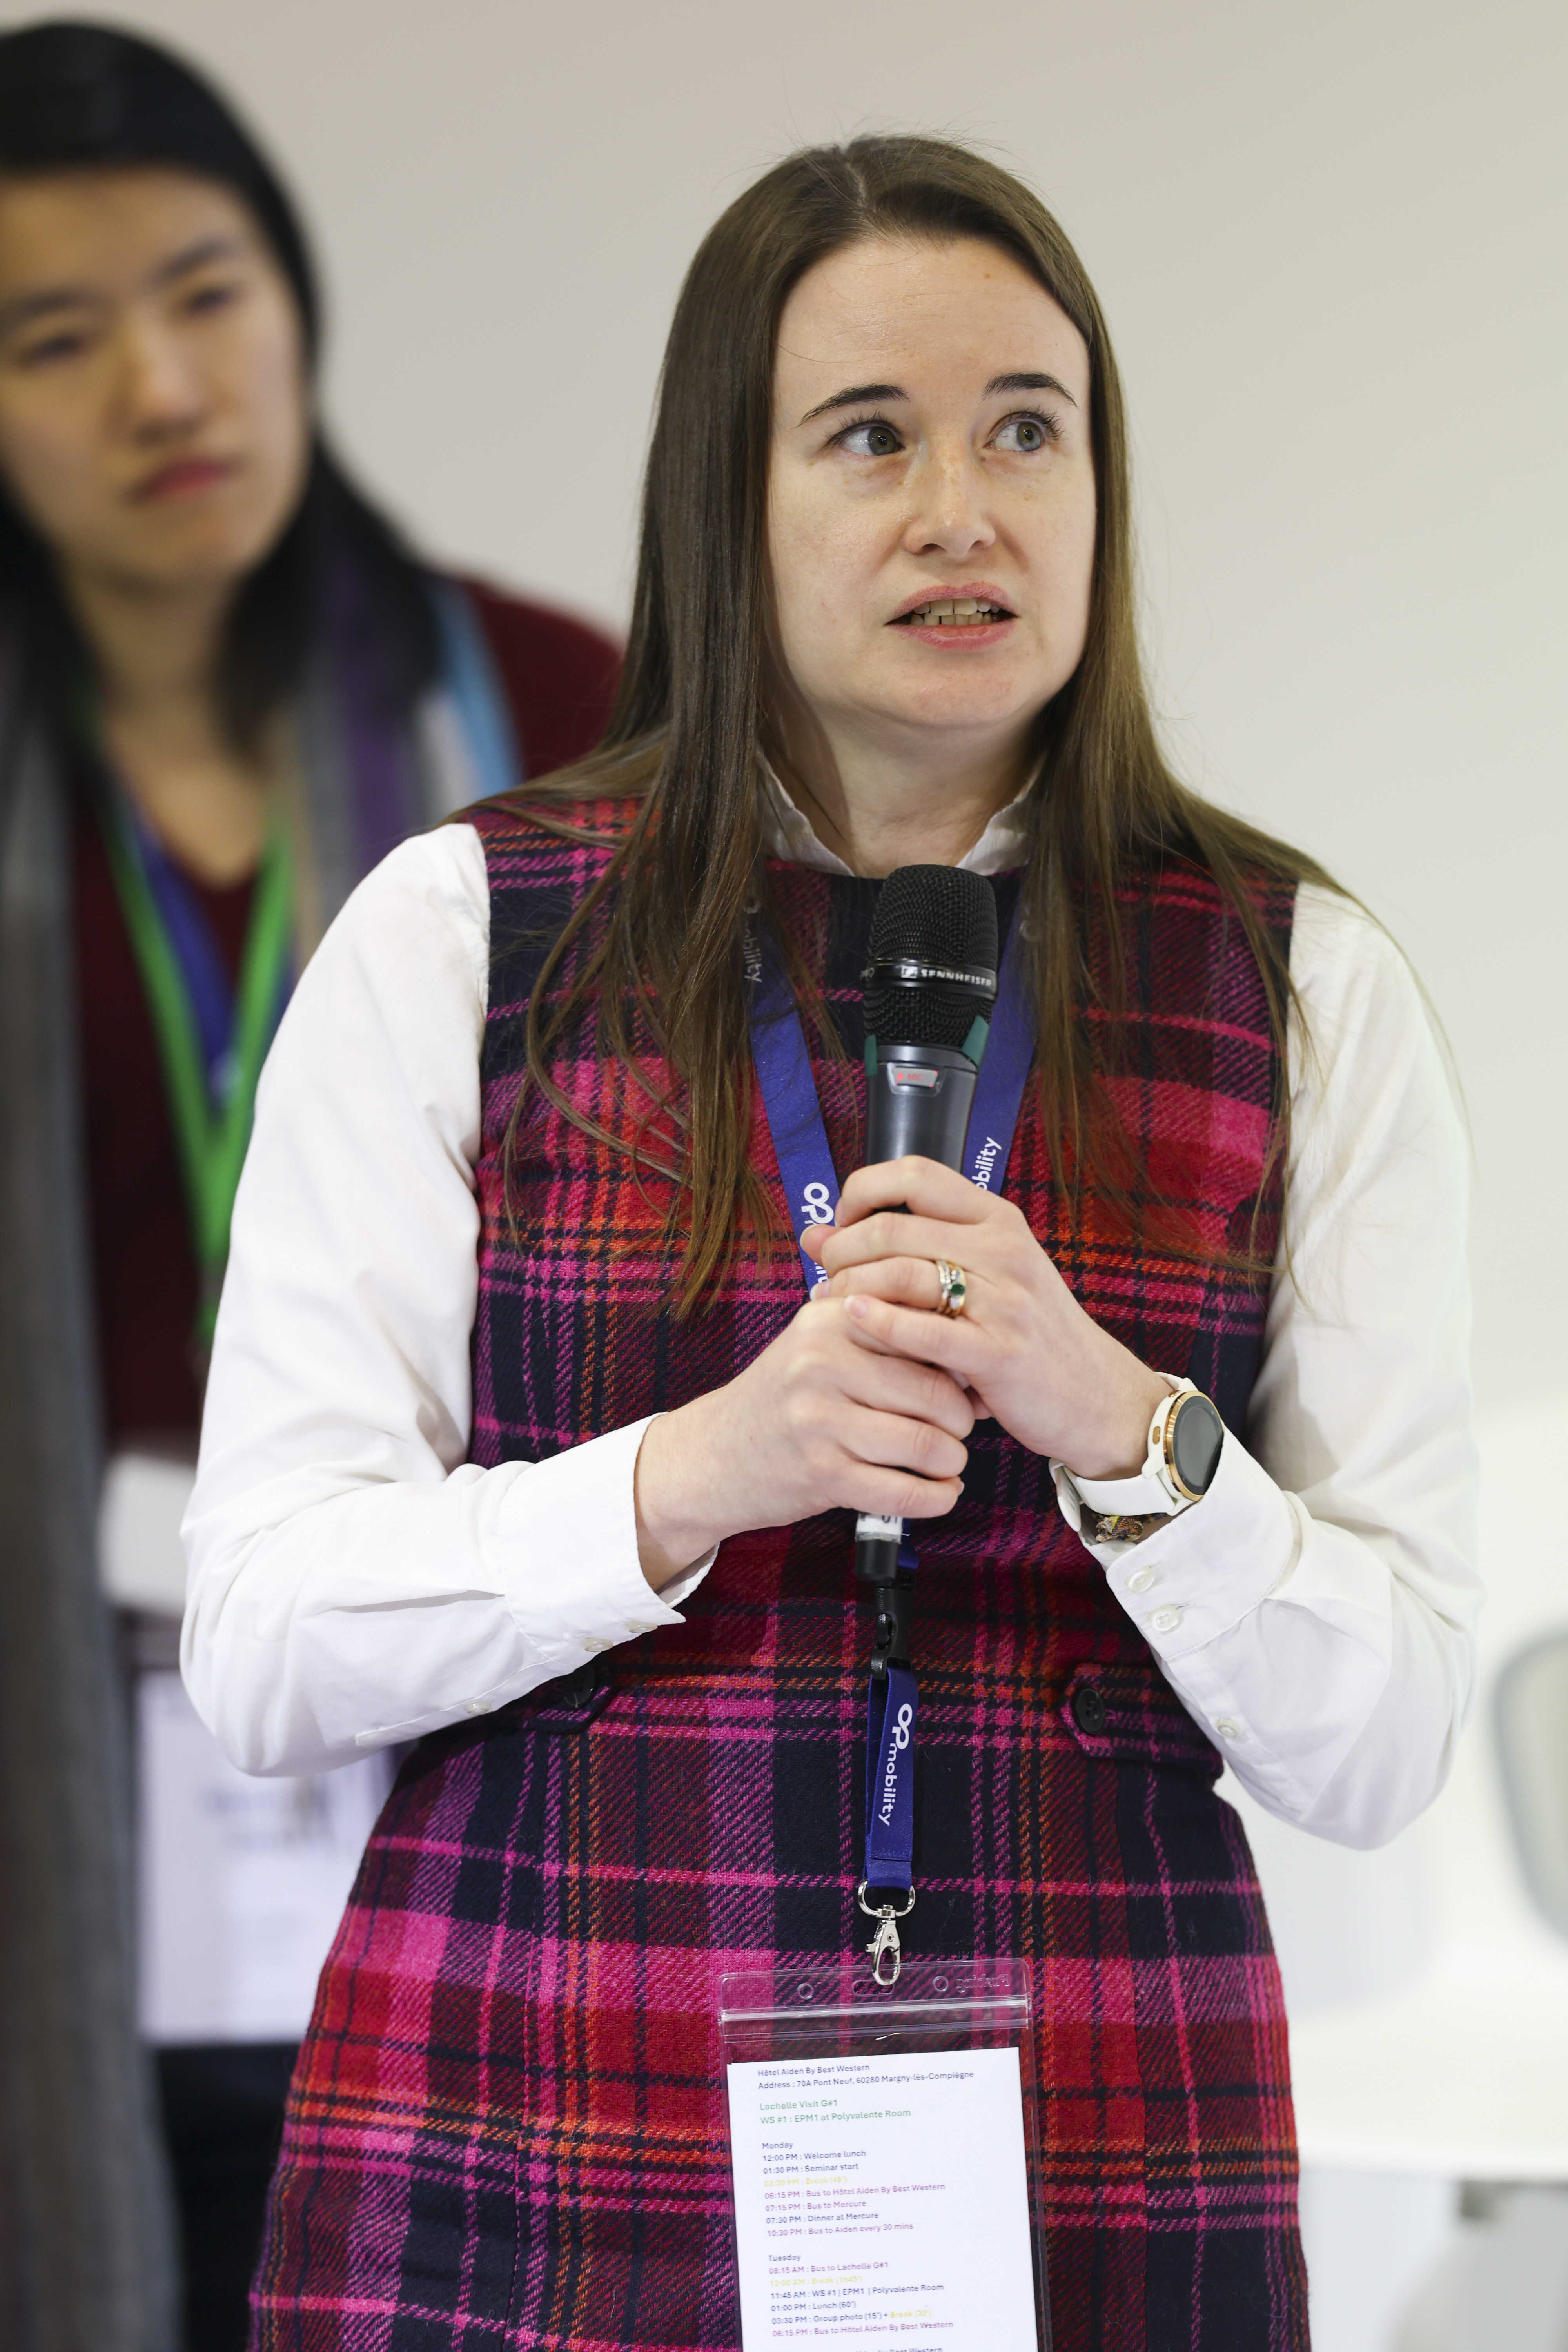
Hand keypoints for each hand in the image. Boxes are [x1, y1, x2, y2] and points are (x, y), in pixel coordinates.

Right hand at [633, 1289, 974, 1589]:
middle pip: (935, 1392)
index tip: (963, 1380)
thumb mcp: (820, 1345)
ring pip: (925, 1444)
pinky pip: (902, 1492)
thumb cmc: (783, 1399)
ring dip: (952, 1461)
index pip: (924, 1332)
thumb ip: (884, 1337)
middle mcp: (821, 1363)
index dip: (959, 1362)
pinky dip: (936, 1499)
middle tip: (958, 1429)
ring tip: (948, 1461)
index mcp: (829, 1320)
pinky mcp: (821, 1475)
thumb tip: (971, 1359)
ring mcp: (819, 1421)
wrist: (711, 1455)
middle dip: (962, 1419)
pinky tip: (939, 1493)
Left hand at [801, 1157, 1168, 1478]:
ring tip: (830, 1303)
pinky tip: (853, 1320)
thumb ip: (906, 1251)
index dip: (862, 1192)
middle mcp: (1003, 1250)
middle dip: (842, 1247)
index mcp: (998, 1220)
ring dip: (849, 1286)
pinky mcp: (999, 1352)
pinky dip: (878, 1322)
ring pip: (901, 1272)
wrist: (1096, 1397)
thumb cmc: (1026, 1335)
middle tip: (824, 1272)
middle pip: (894, 1226)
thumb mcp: (981, 1278)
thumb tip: (814, 1234)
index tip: (841, 1223)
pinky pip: (924, 1330)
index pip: (915, 1173)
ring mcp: (1004, 1300)